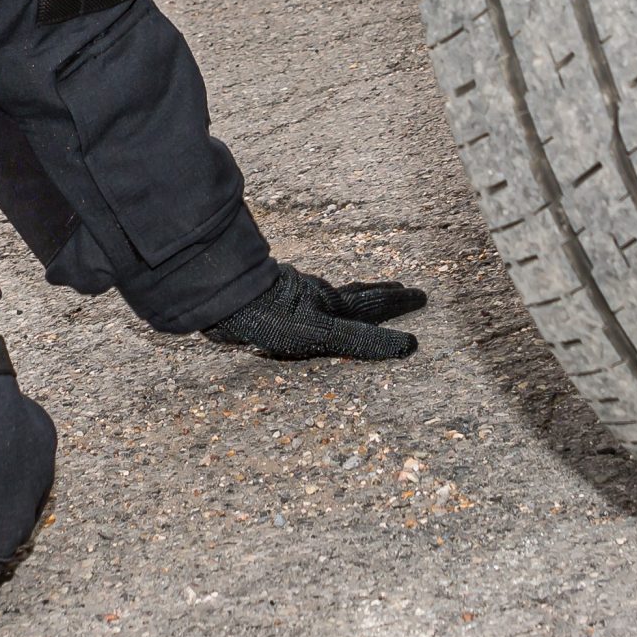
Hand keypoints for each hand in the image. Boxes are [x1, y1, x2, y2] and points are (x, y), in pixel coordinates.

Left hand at [203, 261, 425, 361]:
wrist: (216, 296)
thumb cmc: (270, 315)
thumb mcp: (322, 331)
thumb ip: (362, 339)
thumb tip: (409, 346)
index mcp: (331, 307)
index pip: (372, 306)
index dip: (396, 303)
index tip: (420, 294)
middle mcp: (315, 300)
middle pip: (354, 298)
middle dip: (380, 297)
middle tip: (402, 290)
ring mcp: (293, 300)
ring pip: (329, 299)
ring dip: (349, 299)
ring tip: (361, 297)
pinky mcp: (270, 304)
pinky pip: (304, 304)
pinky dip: (317, 303)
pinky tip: (308, 305)